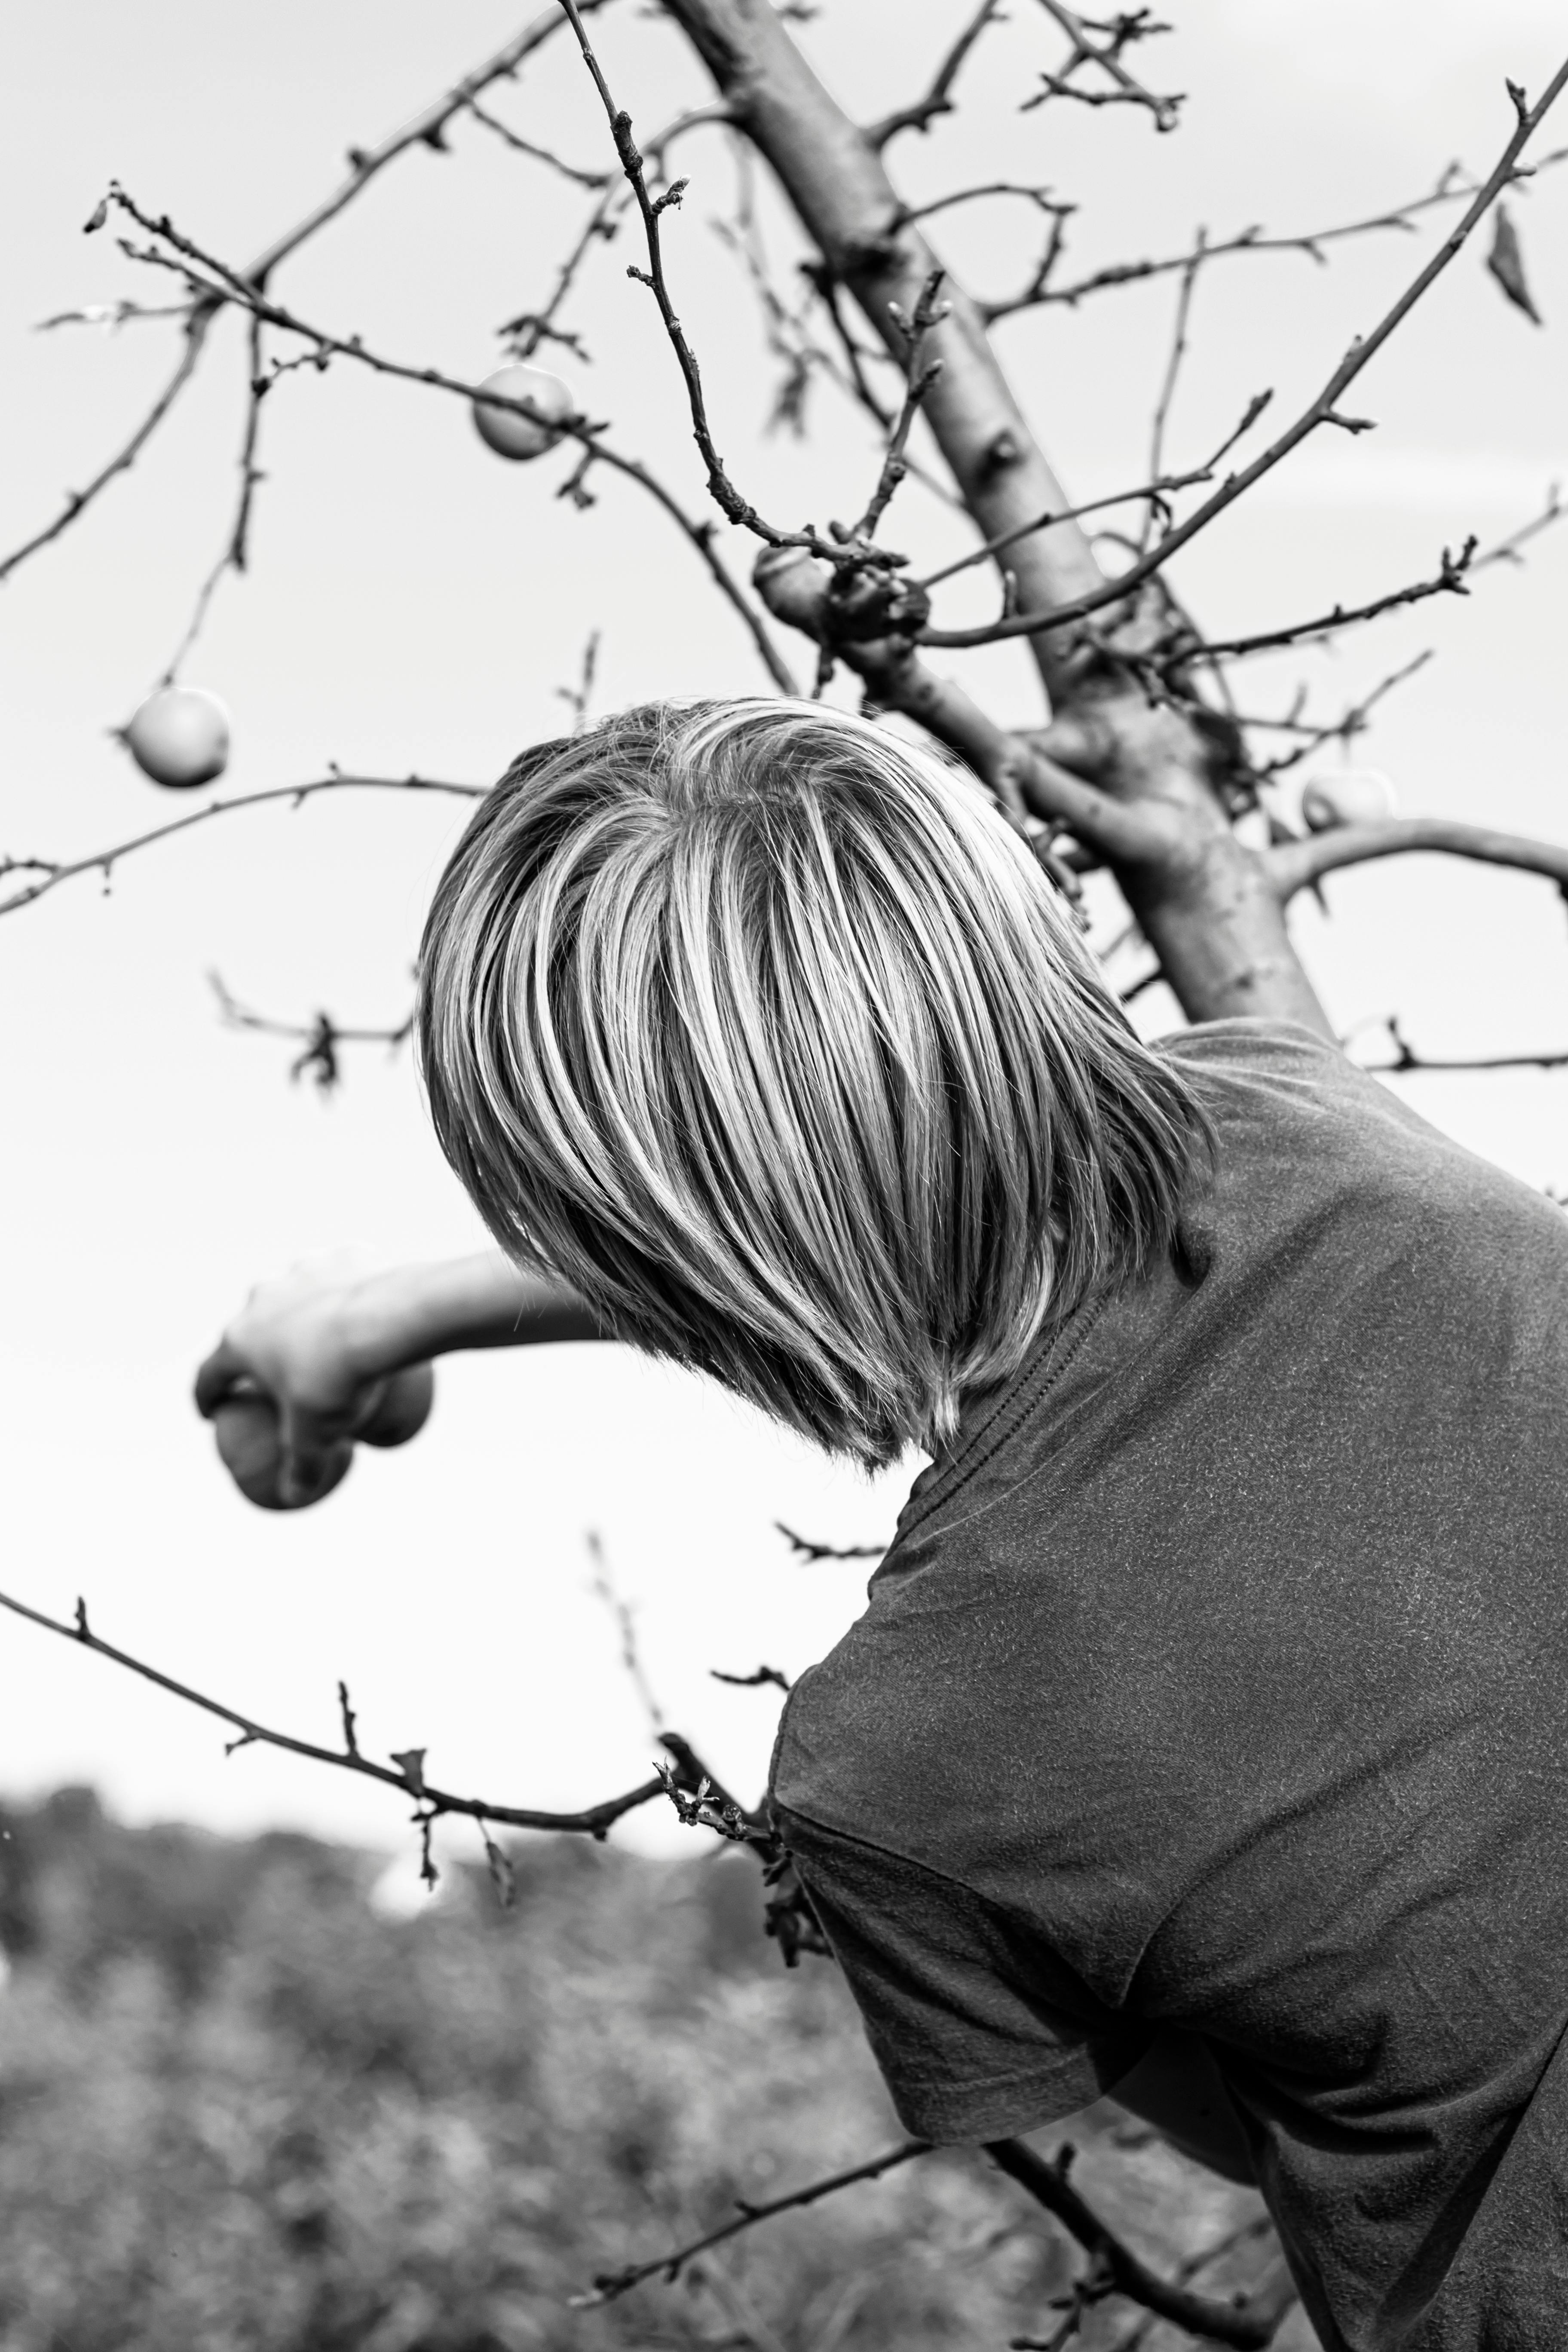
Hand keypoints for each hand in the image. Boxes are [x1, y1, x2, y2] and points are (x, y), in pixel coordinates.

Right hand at [194, 1259, 433, 1510]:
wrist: (390, 1319)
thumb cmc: (341, 1381)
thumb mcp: (319, 1436)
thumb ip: (303, 1468)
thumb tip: (294, 1497)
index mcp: (242, 1341)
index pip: (211, 1373)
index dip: (207, 1395)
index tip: (212, 1410)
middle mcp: (263, 1298)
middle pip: (250, 1327)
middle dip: (257, 1346)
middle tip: (275, 1370)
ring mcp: (302, 1271)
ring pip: (296, 1293)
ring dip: (304, 1312)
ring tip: (327, 1334)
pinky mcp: (344, 1255)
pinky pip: (343, 1274)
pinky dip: (350, 1291)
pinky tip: (368, 1308)